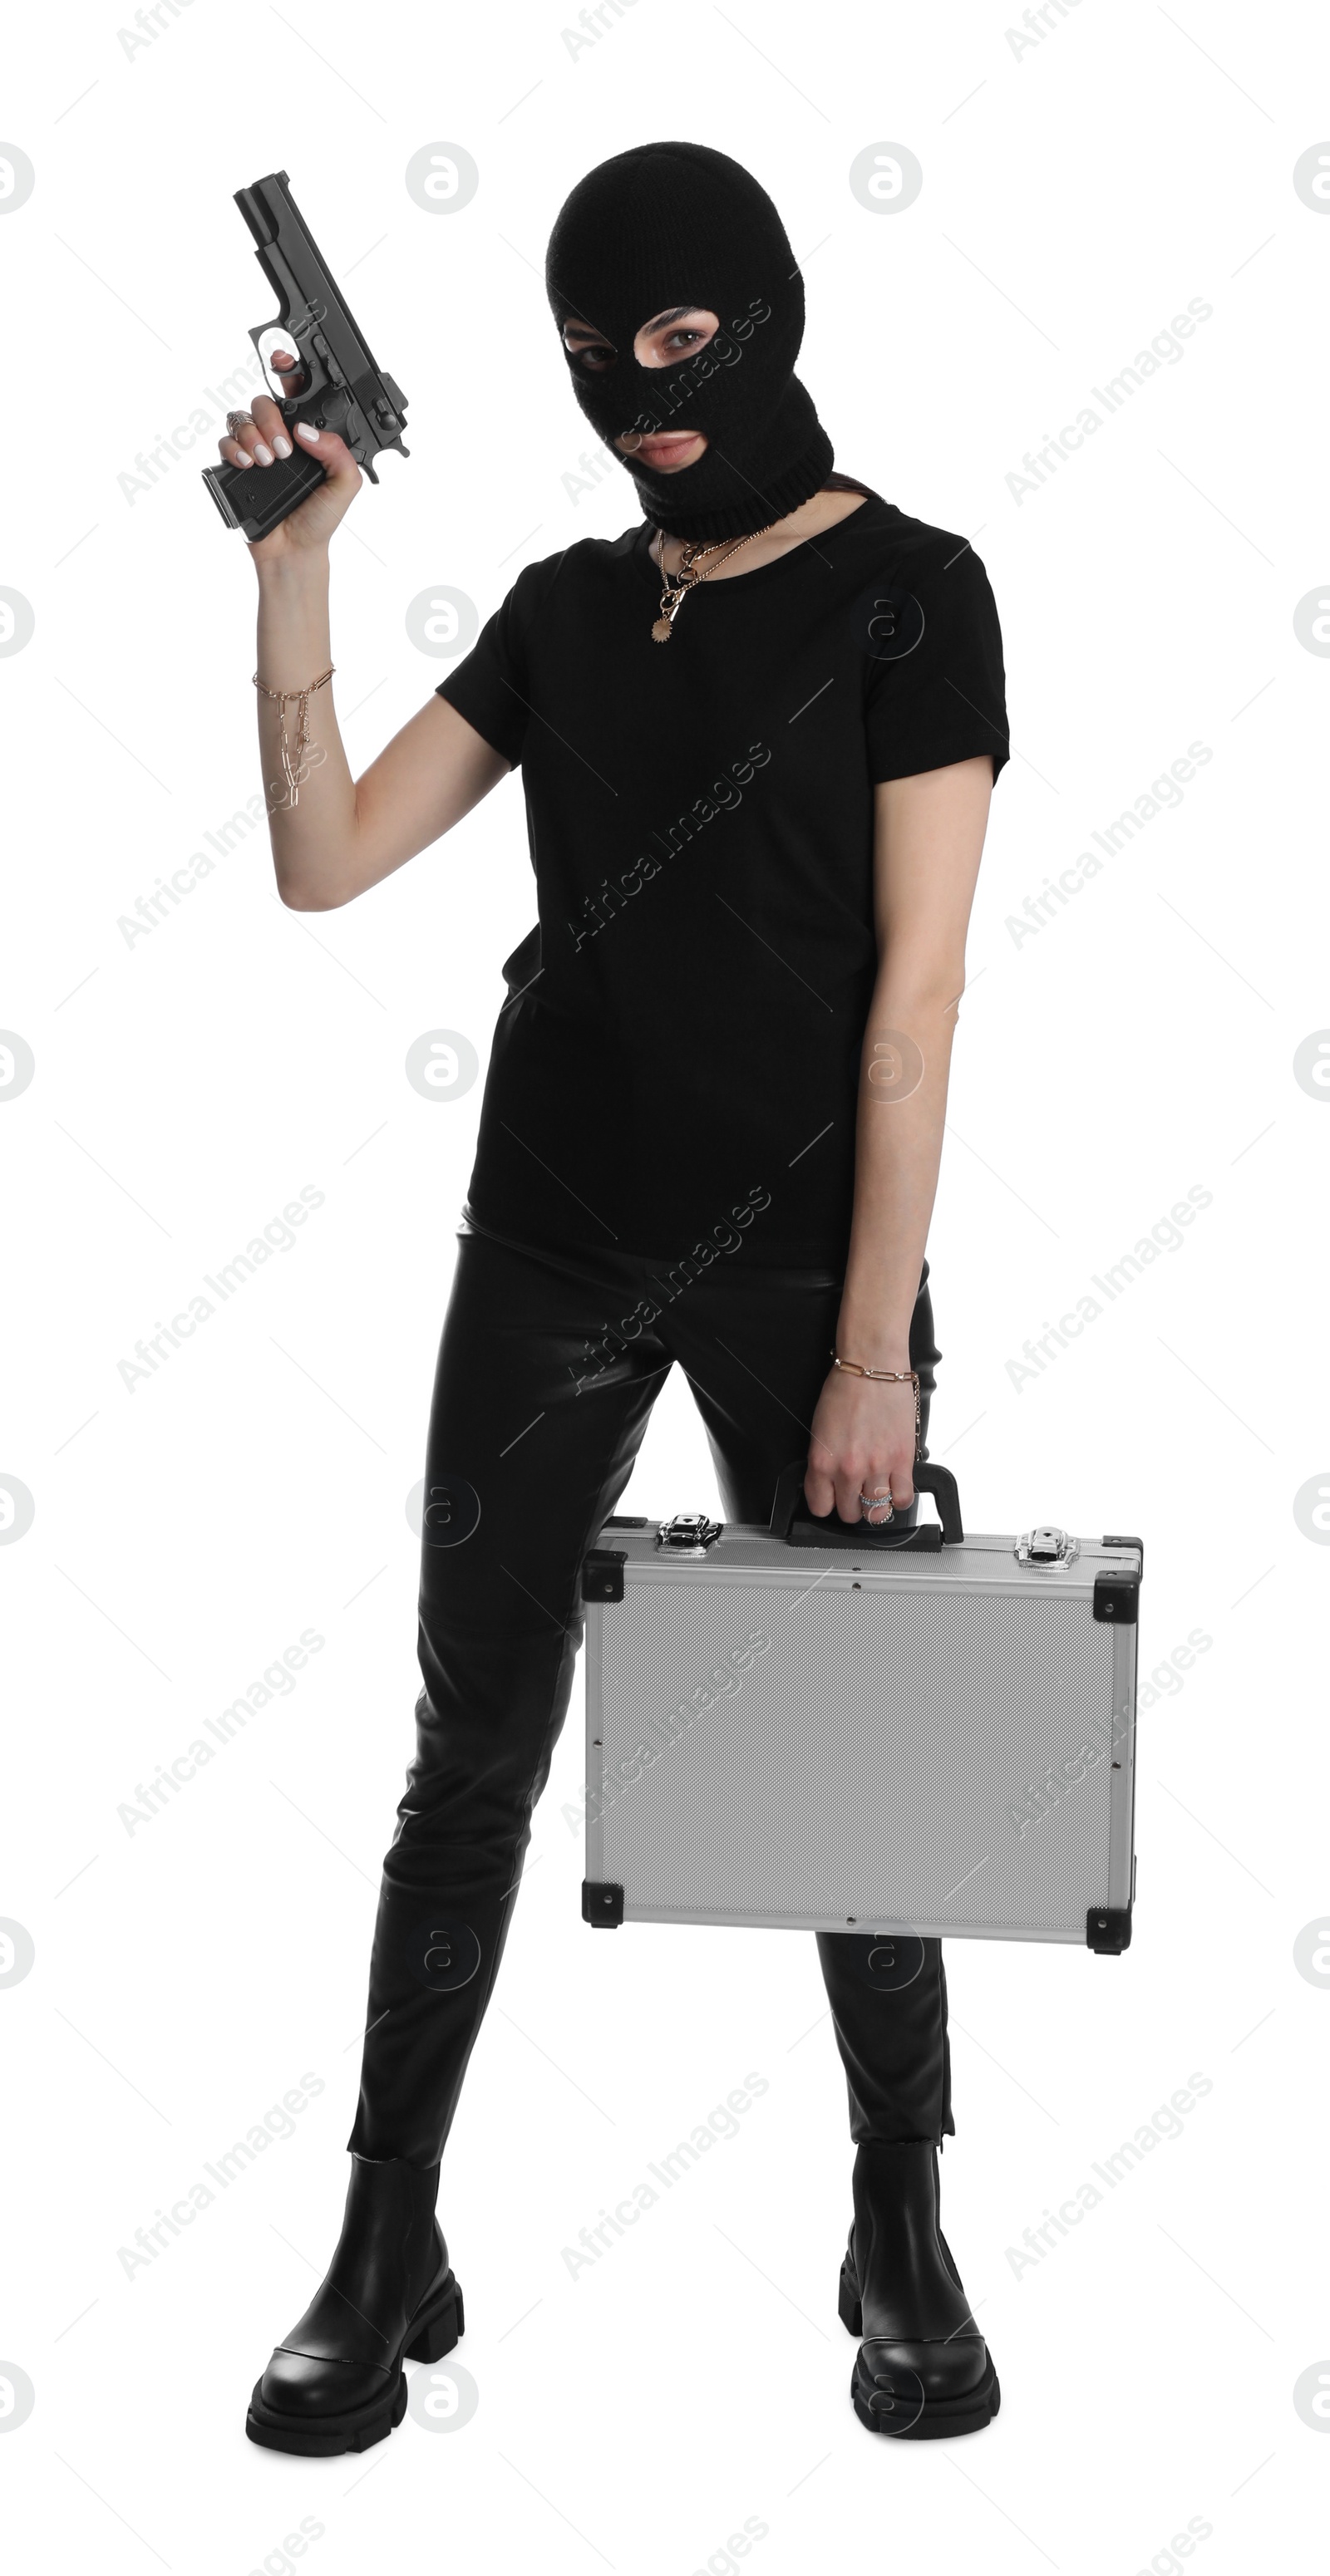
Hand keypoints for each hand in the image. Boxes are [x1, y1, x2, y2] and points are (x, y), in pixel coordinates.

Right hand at [215, 348, 362, 560]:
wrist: (294, 551)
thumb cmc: (320, 519)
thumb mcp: (345, 485)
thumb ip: (338, 452)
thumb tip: (307, 430)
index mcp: (307, 435)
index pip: (296, 393)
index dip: (288, 370)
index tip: (283, 360)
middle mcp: (279, 436)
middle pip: (264, 401)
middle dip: (271, 419)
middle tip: (284, 450)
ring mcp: (256, 449)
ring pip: (242, 417)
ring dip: (252, 435)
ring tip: (267, 462)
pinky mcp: (236, 466)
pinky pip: (224, 441)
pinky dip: (234, 448)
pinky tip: (249, 464)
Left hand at [804, 1365, 916, 1524]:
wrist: (871, 1367)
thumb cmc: (845, 1391)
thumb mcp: (819, 1430)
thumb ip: (824, 1461)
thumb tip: (831, 1484)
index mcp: (822, 1461)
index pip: (820, 1506)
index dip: (827, 1504)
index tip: (832, 1499)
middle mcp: (848, 1469)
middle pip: (850, 1513)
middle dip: (852, 1505)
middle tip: (856, 1492)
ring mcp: (877, 1467)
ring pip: (876, 1511)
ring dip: (875, 1505)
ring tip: (876, 1491)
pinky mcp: (902, 1460)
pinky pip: (902, 1498)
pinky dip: (898, 1498)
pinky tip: (894, 1488)